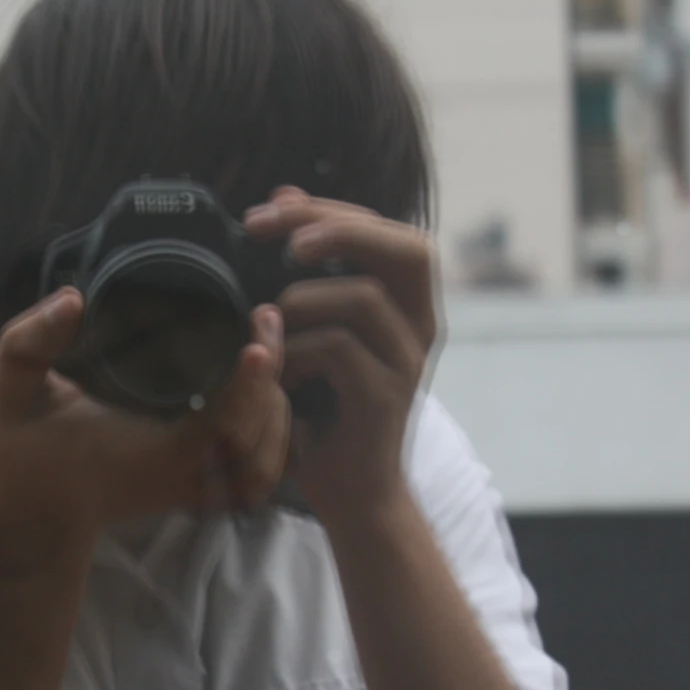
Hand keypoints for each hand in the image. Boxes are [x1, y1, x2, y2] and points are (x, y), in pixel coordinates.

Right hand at [0, 289, 289, 541]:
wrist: (35, 505)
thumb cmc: (25, 442)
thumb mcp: (9, 384)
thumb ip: (29, 338)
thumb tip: (71, 300)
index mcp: (155, 450)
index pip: (224, 421)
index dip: (250, 381)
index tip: (259, 337)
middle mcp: (185, 475)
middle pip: (260, 435)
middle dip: (273, 381)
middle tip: (266, 322)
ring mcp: (196, 489)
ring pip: (267, 457)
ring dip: (275, 406)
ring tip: (266, 348)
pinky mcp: (200, 493)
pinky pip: (257, 473)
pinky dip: (271, 438)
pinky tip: (264, 394)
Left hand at [245, 188, 438, 524]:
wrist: (350, 492)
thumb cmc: (324, 409)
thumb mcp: (308, 326)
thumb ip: (304, 269)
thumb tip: (283, 196)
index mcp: (404, 302)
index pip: (385, 229)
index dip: (331, 208)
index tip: (270, 207)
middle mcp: (419, 326)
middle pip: (407, 247)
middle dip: (336, 227)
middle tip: (276, 235)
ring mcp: (408, 362)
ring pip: (364, 298)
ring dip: (300, 301)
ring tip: (270, 328)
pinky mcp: (387, 398)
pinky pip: (340, 350)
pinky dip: (297, 352)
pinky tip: (281, 372)